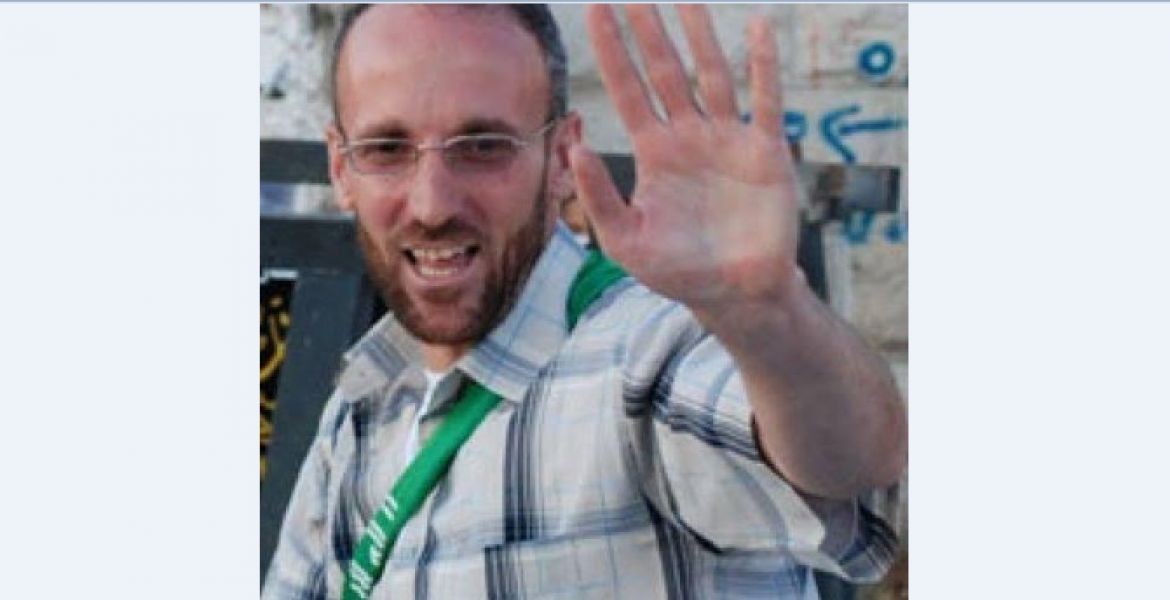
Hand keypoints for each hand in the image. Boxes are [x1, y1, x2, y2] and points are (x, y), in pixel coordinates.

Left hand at [571, 5, 801, 313]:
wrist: (735, 293)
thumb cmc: (678, 271)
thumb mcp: (626, 241)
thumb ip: (599, 197)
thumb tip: (573, 148)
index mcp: (654, 153)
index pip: (627, 90)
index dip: (612, 51)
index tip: (597, 9)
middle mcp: (688, 137)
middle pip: (666, 72)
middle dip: (650, 31)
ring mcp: (727, 140)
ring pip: (712, 75)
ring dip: (700, 37)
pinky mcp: (765, 152)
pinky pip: (765, 101)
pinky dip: (763, 66)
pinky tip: (758, 28)